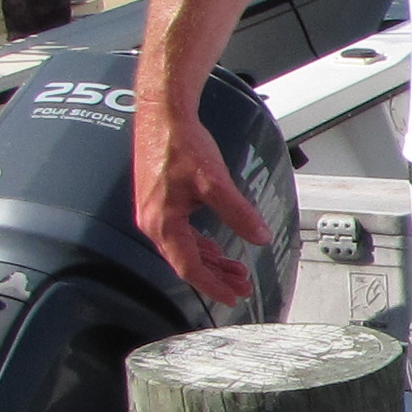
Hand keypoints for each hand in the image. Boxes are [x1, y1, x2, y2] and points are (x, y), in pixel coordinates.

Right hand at [131, 85, 270, 306]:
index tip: (231, 297)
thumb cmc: (180, 143)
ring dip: (211, 261)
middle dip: (216, 276)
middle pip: (186, 261)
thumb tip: (258, 236)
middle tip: (241, 287)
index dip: (212, 285)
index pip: (188, 267)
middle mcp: (153, 222)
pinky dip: (200, 245)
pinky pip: (181, 234)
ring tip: (236, 271)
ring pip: (185, 249)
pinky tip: (215, 249)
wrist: (163, 114)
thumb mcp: (215, 182)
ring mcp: (155, 212)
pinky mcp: (160, 201)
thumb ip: (238, 213)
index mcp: (162, 222)